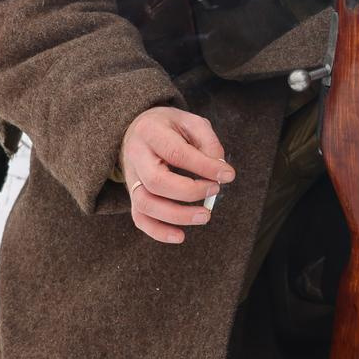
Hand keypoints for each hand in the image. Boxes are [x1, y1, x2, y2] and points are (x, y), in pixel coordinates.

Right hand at [121, 106, 234, 244]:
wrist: (137, 129)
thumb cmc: (169, 126)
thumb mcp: (190, 121)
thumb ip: (207, 142)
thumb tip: (220, 170)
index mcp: (151, 132)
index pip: (176, 153)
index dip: (204, 167)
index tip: (228, 175)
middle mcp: (136, 156)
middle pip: (156, 182)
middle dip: (189, 192)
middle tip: (215, 191)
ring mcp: (131, 178)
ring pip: (145, 204)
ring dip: (177, 216)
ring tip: (205, 216)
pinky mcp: (131, 195)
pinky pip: (139, 218)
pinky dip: (158, 231)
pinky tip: (180, 236)